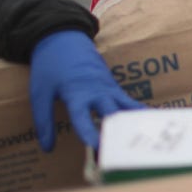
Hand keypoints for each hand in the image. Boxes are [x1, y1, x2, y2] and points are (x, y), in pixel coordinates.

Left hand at [29, 30, 143, 150]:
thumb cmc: (50, 67)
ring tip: (149, 141)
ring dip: (135, 124)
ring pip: (126, 107)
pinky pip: (128, 103)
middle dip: (118, 134)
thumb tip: (47, 149)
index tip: (96, 146)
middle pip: (112, 114)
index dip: (90, 132)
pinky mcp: (114, 88)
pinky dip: (138, 114)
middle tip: (123, 153)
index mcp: (76, 93)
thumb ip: (44, 121)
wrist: (63, 38)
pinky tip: (151, 125)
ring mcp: (109, 89)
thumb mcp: (40, 94)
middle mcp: (97, 92)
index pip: (83, 117)